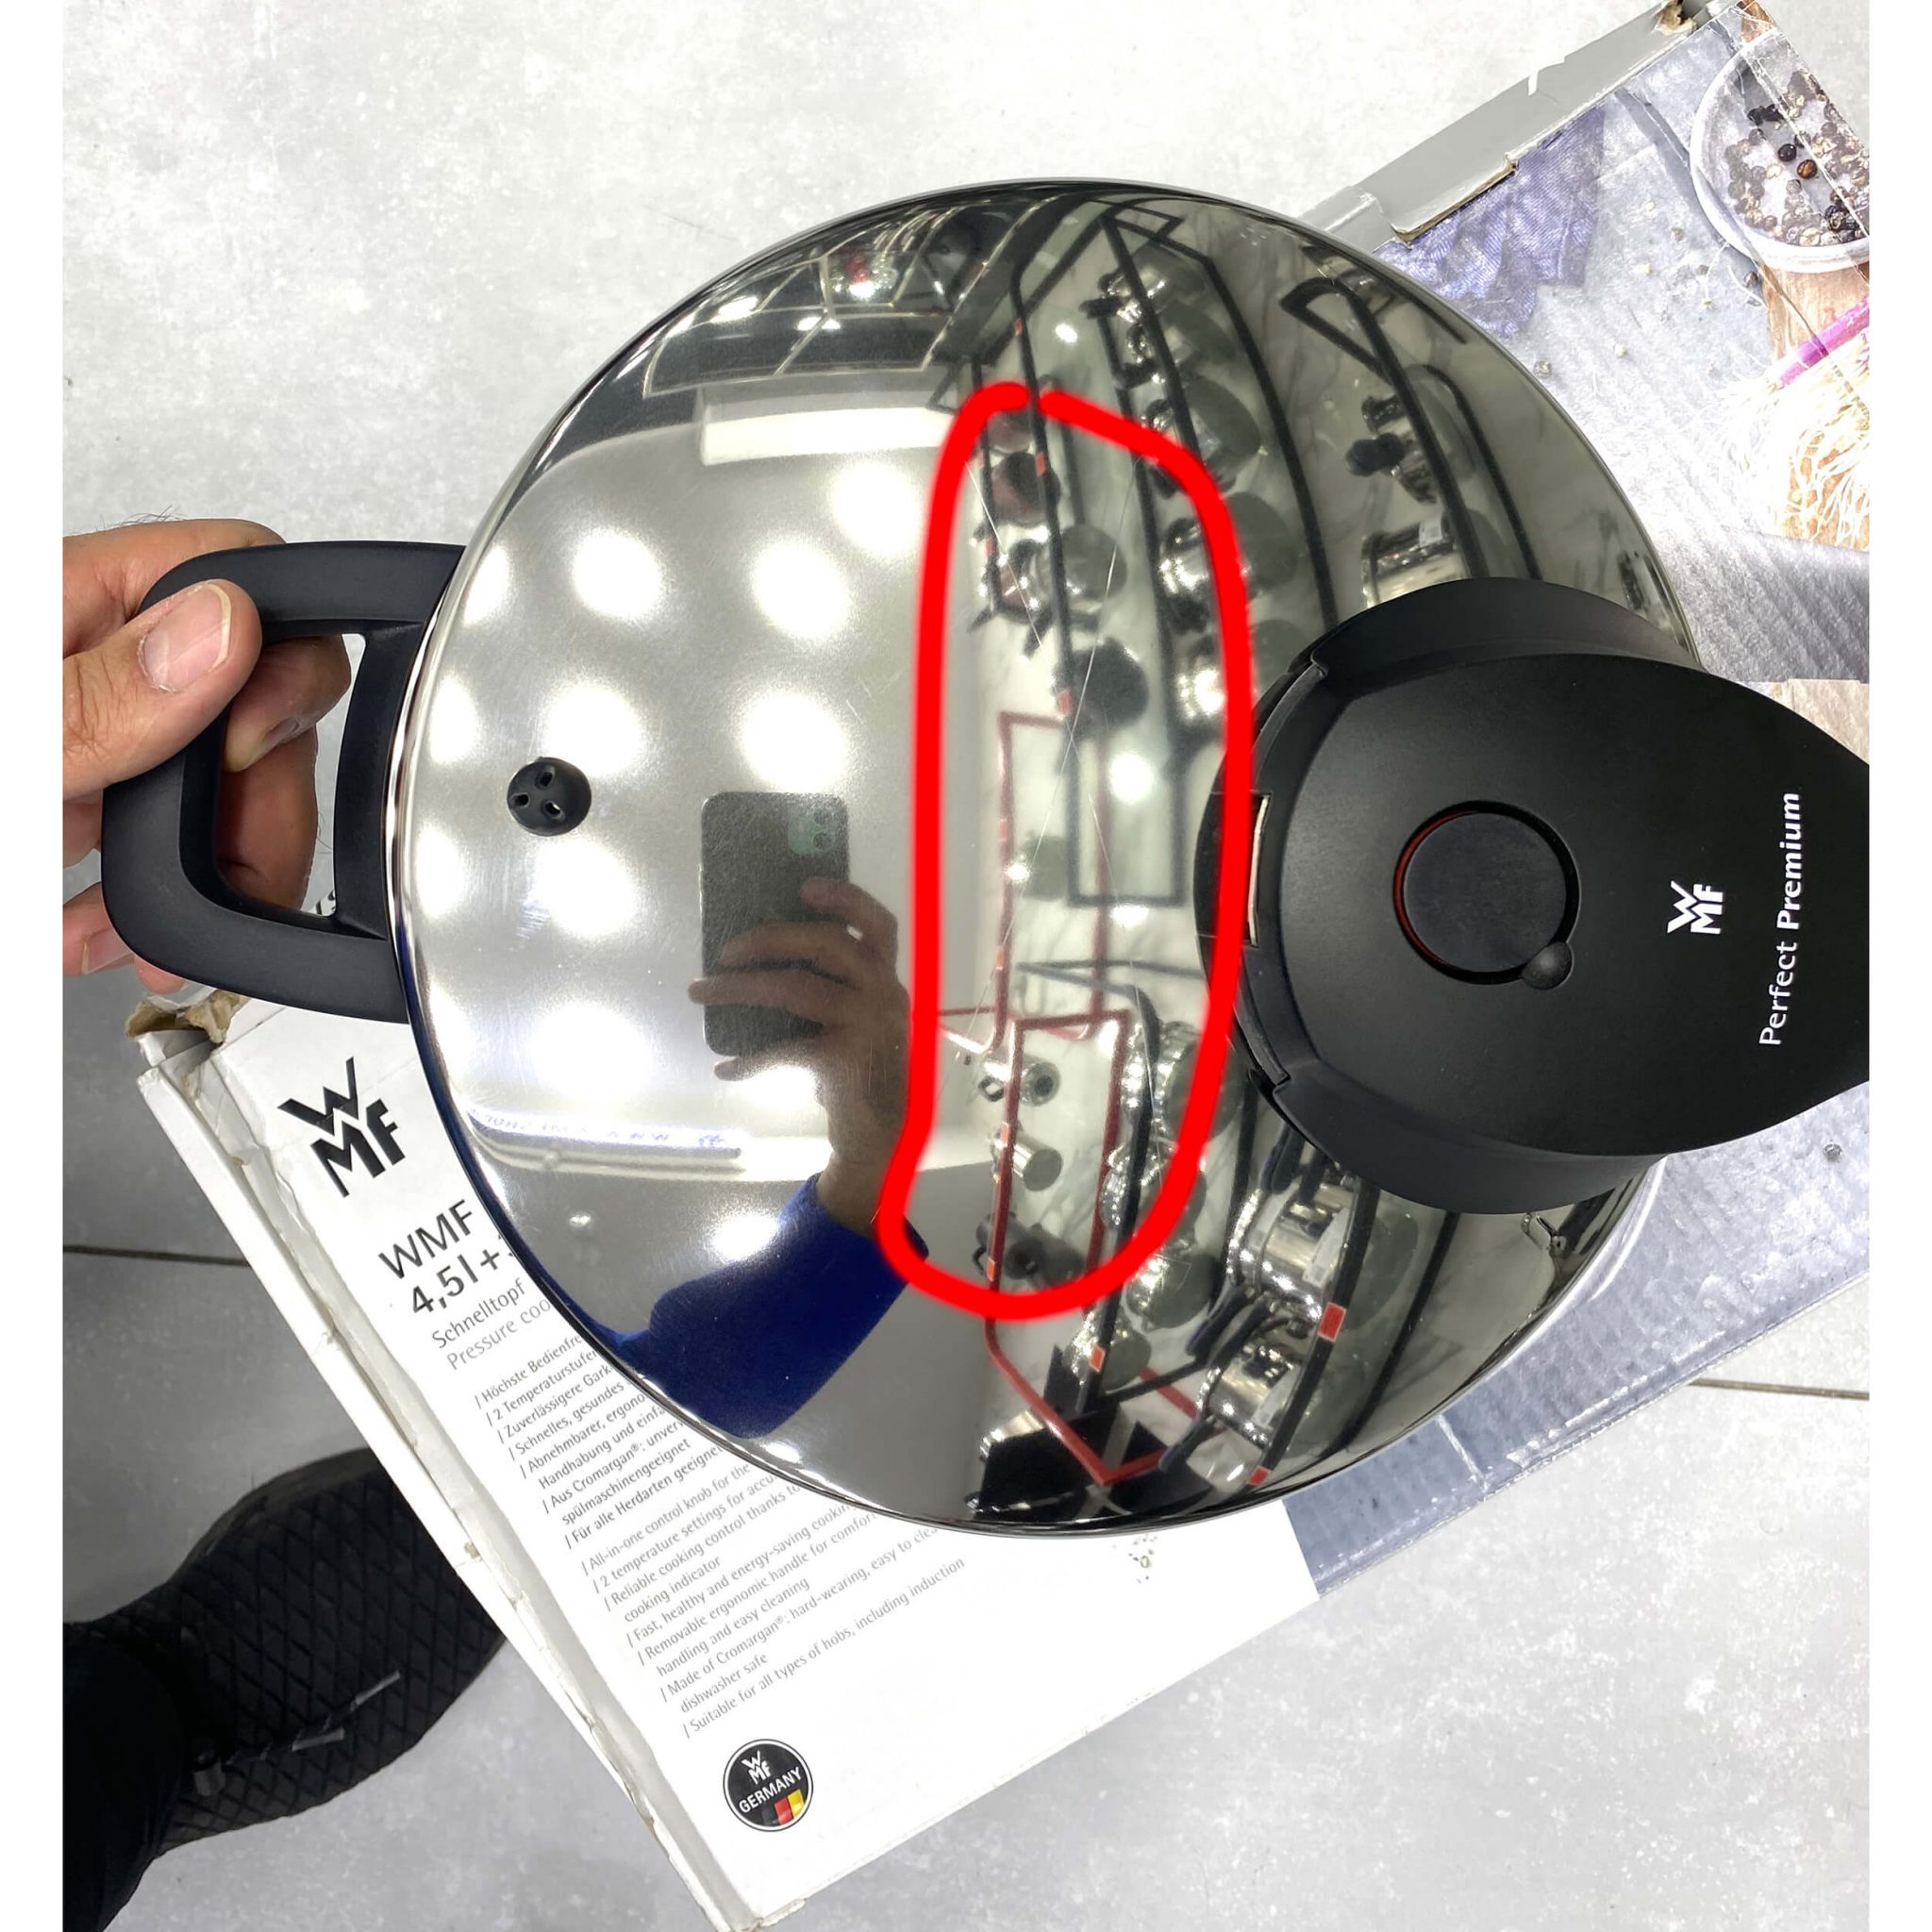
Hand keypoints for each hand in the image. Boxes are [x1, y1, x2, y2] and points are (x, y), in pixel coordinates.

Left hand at [63, 521, 350, 990]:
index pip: (237, 577)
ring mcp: (82, 732)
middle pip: (246, 708)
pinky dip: (141, 904)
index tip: (247, 753)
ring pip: (205, 789)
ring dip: (203, 878)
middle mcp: (86, 658)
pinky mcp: (68, 799)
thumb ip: (98, 692)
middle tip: (231, 880)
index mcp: (69, 600)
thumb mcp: (6, 743)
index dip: (283, 664)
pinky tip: (104, 935)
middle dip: (251, 813)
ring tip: (157, 940)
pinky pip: (144, 840)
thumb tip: (222, 629)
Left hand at [686, 878, 908, 1234]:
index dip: (844, 898)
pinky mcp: (847, 1060)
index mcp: (885, 977)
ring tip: (701, 992)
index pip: (877, 924)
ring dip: (739, 988)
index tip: (803, 886)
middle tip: (724, 951)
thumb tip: (756, 959)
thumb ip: (825, 988)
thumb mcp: (849, 1021)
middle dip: (768, 938)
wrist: (878, 1136)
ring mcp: (869, 1025)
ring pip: (795, 988)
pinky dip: (750, 1059)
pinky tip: (726, 1069)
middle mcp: (884, 993)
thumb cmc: (855, 1069)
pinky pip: (786, 1048)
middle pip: (826, 943)